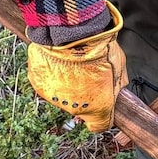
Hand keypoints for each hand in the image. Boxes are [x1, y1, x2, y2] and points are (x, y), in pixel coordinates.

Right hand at [26, 1, 127, 131]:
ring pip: (62, 96)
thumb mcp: (119, 66)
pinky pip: (47, 82)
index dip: (102, 116)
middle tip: (88, 74)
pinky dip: (52, 74)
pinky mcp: (38, 83)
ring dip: (67, 85)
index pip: (99, 125)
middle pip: (80, 108)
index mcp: (97, 108)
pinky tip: (58, 59)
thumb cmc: (99, 48)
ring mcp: (54, 97)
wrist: (71, 32)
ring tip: (71, 64)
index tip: (103, 104)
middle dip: (84, 95)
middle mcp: (74, 108)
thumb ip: (117, 84)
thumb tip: (117, 89)